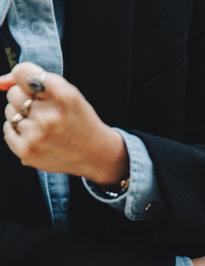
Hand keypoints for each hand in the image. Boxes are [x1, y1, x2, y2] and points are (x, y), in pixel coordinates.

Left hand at [1, 62, 128, 185]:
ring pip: (9, 111)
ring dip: (22, 115)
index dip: (25, 77)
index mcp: (62, 97)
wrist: (94, 153)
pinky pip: (7, 130)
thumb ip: (33, 79)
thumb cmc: (78, 119)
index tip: (35, 86)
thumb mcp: (66, 92)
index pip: (21, 72)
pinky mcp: (28, 152)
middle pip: (13, 93)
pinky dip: (17, 131)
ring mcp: (37, 136)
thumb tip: (0, 82)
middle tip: (45, 110)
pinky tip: (36, 135)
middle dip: (25, 99)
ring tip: (43, 125)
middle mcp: (49, 117)